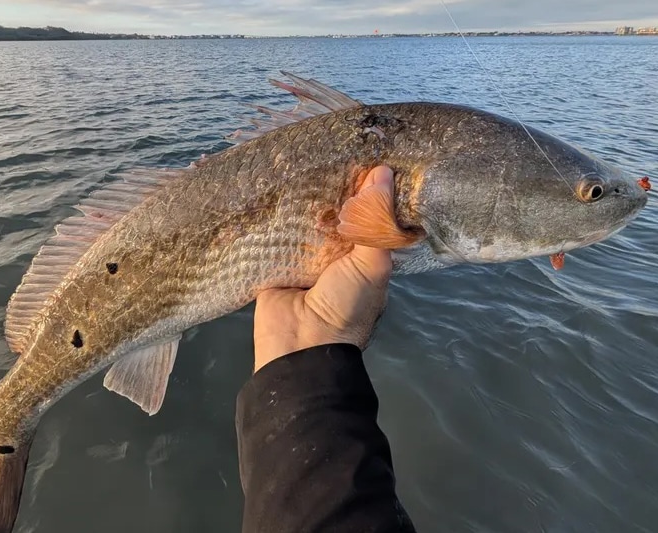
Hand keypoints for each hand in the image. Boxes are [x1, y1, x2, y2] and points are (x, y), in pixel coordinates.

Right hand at [253, 166, 394, 372]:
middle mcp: (336, 256)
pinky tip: (274, 182)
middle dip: (333, 189)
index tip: (364, 152)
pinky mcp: (274, 260)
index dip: (367, 190)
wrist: (301, 344)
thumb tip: (383, 173)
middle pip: (335, 215)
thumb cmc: (346, 305)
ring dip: (303, 198)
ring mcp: (304, 258)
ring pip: (305, 220)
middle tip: (328, 149)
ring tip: (301, 157)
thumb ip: (378, 222)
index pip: (368, 216)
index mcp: (364, 258)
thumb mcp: (373, 265)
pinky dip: (275, 213)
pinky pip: (275, 231)